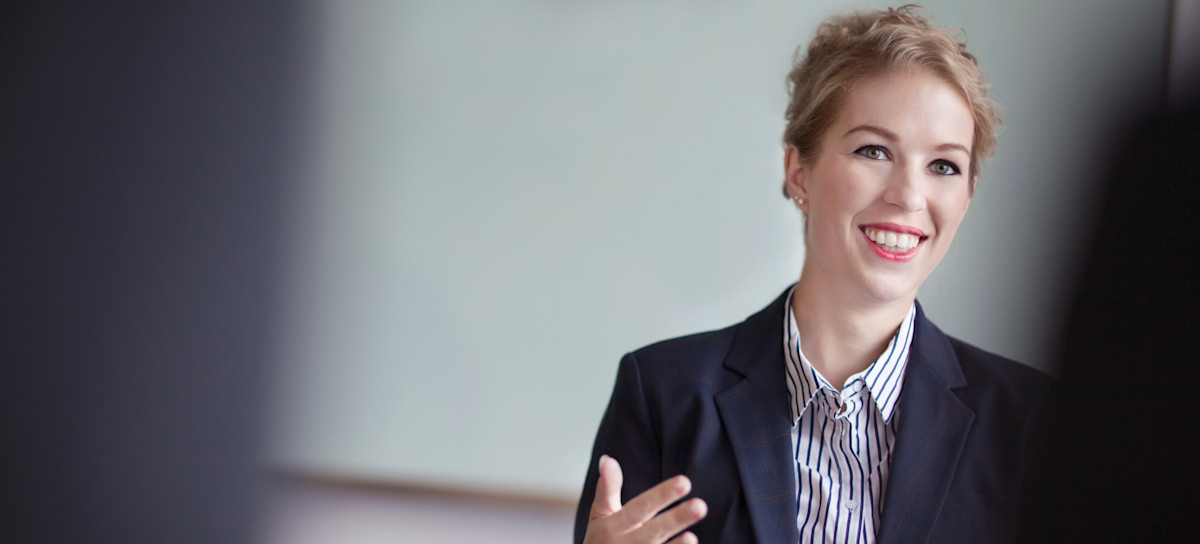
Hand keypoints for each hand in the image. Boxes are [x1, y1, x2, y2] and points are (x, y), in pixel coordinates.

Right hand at [583, 455, 707, 543]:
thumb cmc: (600, 541)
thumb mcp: (599, 515)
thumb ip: (607, 488)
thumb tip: (608, 458)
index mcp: (613, 526)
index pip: (640, 507)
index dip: (661, 496)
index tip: (684, 482)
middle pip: (653, 531)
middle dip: (676, 519)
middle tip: (700, 506)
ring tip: (692, 537)